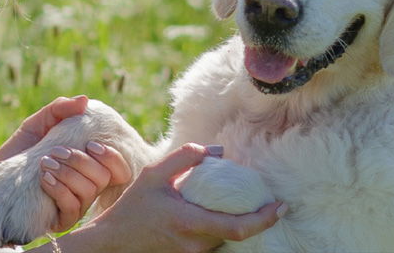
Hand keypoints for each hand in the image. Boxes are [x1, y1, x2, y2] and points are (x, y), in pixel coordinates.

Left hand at [0, 96, 133, 230]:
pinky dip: (60, 190)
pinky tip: (44, 178)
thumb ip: (59, 110)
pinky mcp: (61, 219)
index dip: (113, 157)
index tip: (91, 144)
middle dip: (82, 161)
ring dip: (68, 173)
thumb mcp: (38, 124)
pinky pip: (72, 208)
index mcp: (90, 166)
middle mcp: (88, 186)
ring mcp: (76, 204)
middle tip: (58, 151)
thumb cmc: (22, 149)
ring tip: (45, 162)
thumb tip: (85, 101)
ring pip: (89, 190)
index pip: (119, 168)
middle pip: (104, 177)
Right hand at [59, 143, 283, 252]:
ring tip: (246, 206)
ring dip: (239, 225)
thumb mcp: (154, 175)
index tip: (280, 207)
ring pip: (227, 240)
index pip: (240, 228)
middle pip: (238, 235)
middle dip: (257, 219)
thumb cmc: (133, 207)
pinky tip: (223, 217)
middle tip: (269, 202)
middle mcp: (196, 244)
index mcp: (191, 223)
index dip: (265, 219)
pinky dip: (224, 231)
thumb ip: (185, 158)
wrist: (113, 242)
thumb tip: (217, 151)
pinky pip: (215, 244)